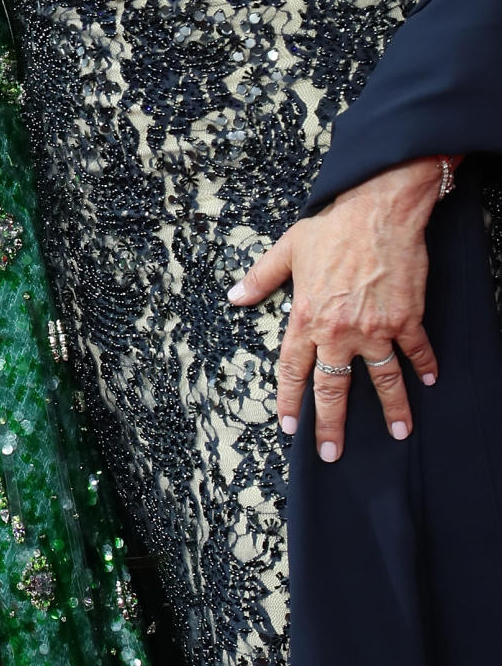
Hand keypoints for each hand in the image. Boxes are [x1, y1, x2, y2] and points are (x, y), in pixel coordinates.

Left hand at [228, 157, 451, 461]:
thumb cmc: (330, 226)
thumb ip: (261, 277)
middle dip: (331, 425)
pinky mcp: (405, 319)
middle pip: (333, 388)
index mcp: (306, 317)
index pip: (293, 370)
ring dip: (392, 409)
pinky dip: (424, 368)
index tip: (290, 429)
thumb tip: (235, 296)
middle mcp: (339, 330)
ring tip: (398, 433)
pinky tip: (430, 382)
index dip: (291, 402)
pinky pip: (416, 352)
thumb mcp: (287, 248)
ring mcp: (375, 328)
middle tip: (332, 454)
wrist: (376, 210)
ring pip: (382, 380)